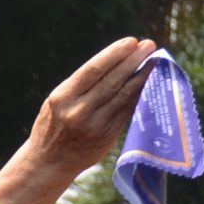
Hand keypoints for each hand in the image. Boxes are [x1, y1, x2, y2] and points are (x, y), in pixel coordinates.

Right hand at [15, 37, 158, 183]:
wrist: (49, 162)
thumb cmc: (53, 125)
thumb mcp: (57, 101)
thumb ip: (81, 86)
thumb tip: (115, 62)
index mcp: (62, 97)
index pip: (93, 70)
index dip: (114, 54)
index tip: (131, 41)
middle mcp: (78, 110)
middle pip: (112, 80)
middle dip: (133, 61)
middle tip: (149, 45)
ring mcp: (95, 124)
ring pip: (123, 95)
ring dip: (141, 76)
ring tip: (154, 61)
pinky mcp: (108, 136)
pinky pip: (127, 110)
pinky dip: (138, 95)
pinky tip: (149, 83)